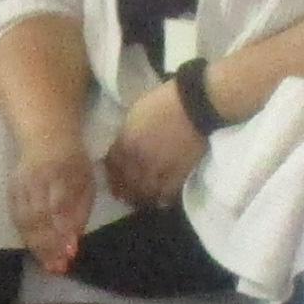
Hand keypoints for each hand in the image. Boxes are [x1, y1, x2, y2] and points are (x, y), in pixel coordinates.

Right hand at [6, 135, 97, 272]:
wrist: (44, 138)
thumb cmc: (72, 163)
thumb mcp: (86, 181)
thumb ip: (79, 211)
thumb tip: (73, 242)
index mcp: (61, 173)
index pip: (59, 204)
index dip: (64, 229)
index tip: (71, 252)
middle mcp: (37, 180)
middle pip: (39, 216)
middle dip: (49, 244)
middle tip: (59, 267)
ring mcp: (21, 185)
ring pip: (25, 219)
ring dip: (36, 245)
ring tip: (48, 265)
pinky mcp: (11, 191)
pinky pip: (16, 218)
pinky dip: (26, 237)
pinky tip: (35, 251)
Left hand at [103, 77, 205, 208]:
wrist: (193, 106)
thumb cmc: (163, 102)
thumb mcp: (135, 113)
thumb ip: (127, 132)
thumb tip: (123, 143)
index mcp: (126, 143)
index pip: (112, 164)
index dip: (110, 173)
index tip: (111, 177)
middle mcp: (138, 160)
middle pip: (125, 182)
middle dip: (121, 190)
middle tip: (121, 195)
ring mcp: (158, 169)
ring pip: (143, 192)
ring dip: (139, 198)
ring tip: (138, 202)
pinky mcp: (178, 175)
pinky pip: (165, 193)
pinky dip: (161, 199)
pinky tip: (159, 202)